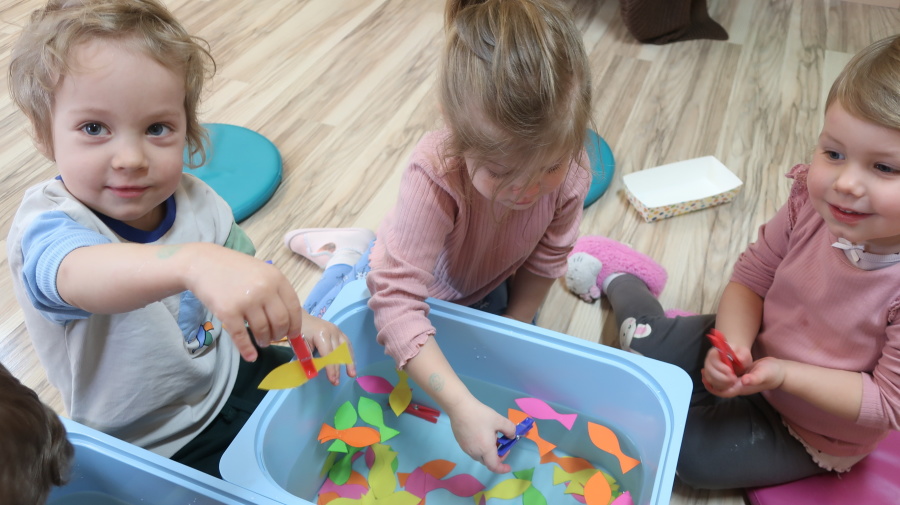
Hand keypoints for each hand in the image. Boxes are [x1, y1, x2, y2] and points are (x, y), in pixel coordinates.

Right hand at [184, 244, 302, 361]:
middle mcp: (264, 289)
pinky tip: (251, 356)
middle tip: (275, 338)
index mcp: (276, 278)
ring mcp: (246, 301)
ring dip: (265, 340)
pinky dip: (247, 350)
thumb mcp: (261, 271)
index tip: (293, 334)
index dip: (295, 324)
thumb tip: (289, 319)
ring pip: (263, 330)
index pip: (294, 307)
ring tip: (262, 341)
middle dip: (280, 334)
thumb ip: (275, 290)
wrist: (203, 263)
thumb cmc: (234, 268)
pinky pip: (241, 337)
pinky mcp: (228, 312)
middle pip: (280, 321)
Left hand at [301, 312, 356, 384]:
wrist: (301, 317)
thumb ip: (307, 359)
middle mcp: (332, 331)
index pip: (328, 354)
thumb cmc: (299, 332)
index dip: (331, 369)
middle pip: (337, 353)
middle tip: (336, 382)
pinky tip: (351, 363)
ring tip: (352, 374)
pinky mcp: (339, 331)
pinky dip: (349, 354)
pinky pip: (347, 343)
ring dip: (349, 362)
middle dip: (337, 369)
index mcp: (321, 334)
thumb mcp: (300, 346)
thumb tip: (313, 373)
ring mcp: (337, 330)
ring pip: (346, 348)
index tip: (332, 380)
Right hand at [447, 397, 516, 472]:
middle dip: (497, 457)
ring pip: (480, 456)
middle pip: (487, 461)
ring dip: (488, 451)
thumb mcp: (499, 420)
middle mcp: (475, 452)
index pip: (494, 466)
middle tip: (502, 444)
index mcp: (485, 449)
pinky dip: (480, 447)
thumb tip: (511, 436)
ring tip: (491, 436)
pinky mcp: (461, 443)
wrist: (460, 407)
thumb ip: (510, 429)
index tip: (508, 466)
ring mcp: (466, 448)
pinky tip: (481, 433)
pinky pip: (473, 450)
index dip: (502, 469)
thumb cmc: (480, 414)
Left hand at [703, 346, 785, 396]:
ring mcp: (740, 382)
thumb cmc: (772, 373)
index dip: (713, 387)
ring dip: (713, 377)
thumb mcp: (764, 374)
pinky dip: (720, 373)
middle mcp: (739, 386)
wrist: (779, 372)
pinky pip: (727, 377)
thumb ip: (755, 378)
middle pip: (721, 388)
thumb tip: (744, 381)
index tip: (705, 379)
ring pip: (723, 383)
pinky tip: (716, 366)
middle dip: (710, 382)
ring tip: (705, 369)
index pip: (724, 391)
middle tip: (702, 372)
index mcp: (742, 387)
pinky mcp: (741, 376)